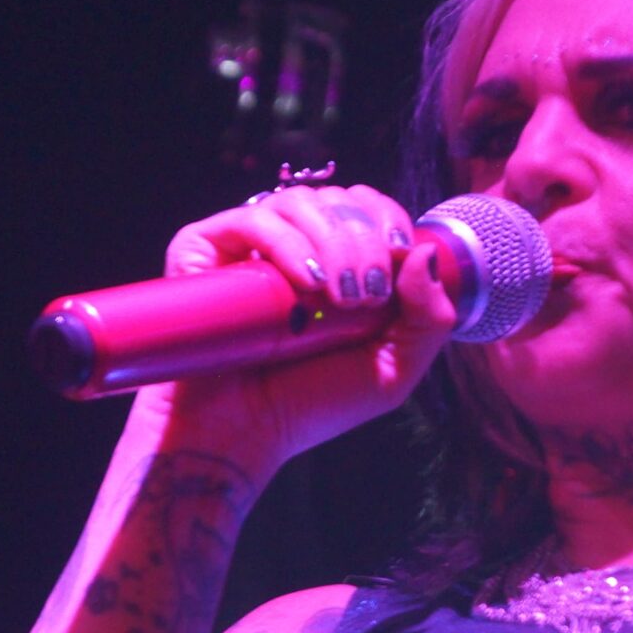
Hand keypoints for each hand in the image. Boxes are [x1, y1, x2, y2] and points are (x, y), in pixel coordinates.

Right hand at [128, 184, 460, 464]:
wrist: (243, 432)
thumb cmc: (312, 403)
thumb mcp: (393, 368)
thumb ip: (428, 318)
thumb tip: (427, 252)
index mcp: (336, 259)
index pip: (366, 206)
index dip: (387, 218)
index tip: (398, 254)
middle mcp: (293, 243)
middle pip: (337, 200)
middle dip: (363, 240)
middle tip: (364, 295)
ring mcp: (248, 244)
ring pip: (298, 203)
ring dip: (330, 241)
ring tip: (333, 295)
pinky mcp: (204, 249)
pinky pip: (250, 220)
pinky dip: (284, 242)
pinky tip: (302, 283)